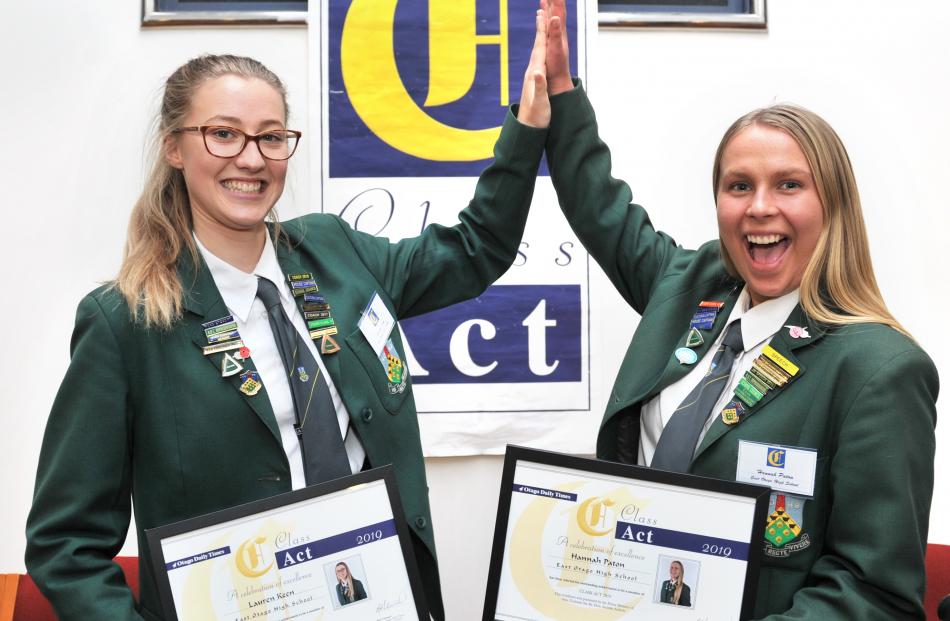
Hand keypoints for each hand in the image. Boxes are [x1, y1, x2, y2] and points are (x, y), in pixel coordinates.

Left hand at [516, 9, 550, 127]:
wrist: (527, 129)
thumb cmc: (536, 117)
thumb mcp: (540, 102)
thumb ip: (539, 86)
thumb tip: (538, 73)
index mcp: (535, 74)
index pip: (539, 48)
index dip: (542, 32)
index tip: (543, 15)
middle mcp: (532, 72)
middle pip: (537, 45)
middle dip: (540, 28)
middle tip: (541, 11)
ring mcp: (532, 76)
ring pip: (536, 51)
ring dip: (539, 36)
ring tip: (540, 24)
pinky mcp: (534, 81)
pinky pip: (538, 59)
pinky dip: (540, 49)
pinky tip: (541, 49)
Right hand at [543, 0, 572, 94]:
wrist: (558, 78)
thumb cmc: (556, 66)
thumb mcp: (555, 49)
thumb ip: (555, 33)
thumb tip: (555, 17)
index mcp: (559, 32)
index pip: (559, 11)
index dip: (556, 1)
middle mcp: (558, 33)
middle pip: (556, 12)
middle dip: (553, 1)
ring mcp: (554, 38)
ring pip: (551, 19)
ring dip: (548, 9)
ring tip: (543, 0)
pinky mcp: (549, 43)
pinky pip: (546, 27)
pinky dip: (544, 19)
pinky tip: (541, 18)